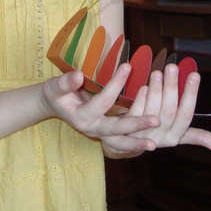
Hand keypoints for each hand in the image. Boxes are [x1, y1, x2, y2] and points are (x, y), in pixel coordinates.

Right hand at [39, 65, 159, 152]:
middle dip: (136, 125)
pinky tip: (152, 137)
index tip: (128, 67)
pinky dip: (136, 140)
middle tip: (156, 120)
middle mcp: (92, 129)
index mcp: (81, 118)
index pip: (102, 102)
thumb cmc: (55, 94)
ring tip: (154, 144)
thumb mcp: (54, 87)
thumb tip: (78, 75)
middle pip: (116, 130)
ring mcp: (100, 134)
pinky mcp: (107, 134)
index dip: (115, 84)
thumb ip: (65, 83)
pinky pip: (123, 139)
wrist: (54, 106)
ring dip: (137, 143)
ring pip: (120, 143)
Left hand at [111, 64, 210, 155]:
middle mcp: (159, 138)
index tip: (195, 74)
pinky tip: (143, 87)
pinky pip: (134, 113)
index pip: (186, 115)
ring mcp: (142, 134)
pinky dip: (139, 100)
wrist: (125, 143)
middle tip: (172, 67)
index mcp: (174, 137)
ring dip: (155, 91)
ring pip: (151, 111)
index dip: (191, 95)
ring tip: (158, 72)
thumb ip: (196, 136)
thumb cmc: (155, 133)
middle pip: (168, 111)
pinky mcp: (125, 130)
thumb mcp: (176, 135)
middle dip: (172, 88)